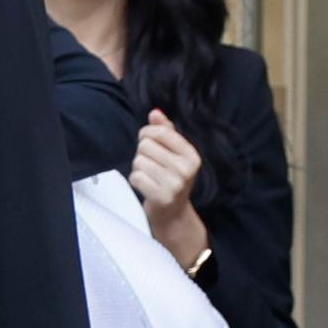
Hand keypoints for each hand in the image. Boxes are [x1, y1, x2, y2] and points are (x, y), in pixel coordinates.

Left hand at [128, 112, 209, 269]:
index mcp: (191, 155)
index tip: (148, 142)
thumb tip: (154, 112)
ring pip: (139, 161)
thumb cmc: (171, 178)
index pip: (160, 131)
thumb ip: (166, 131)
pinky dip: (136, 180)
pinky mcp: (161, 197)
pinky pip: (136, 177)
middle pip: (146, 145)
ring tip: (149, 176)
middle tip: (151, 165)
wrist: (173, 215)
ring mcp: (175, 184)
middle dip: (142, 154)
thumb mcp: (174, 154)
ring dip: (138, 168)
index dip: (147, 134)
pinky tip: (145, 186)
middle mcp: (186, 169)